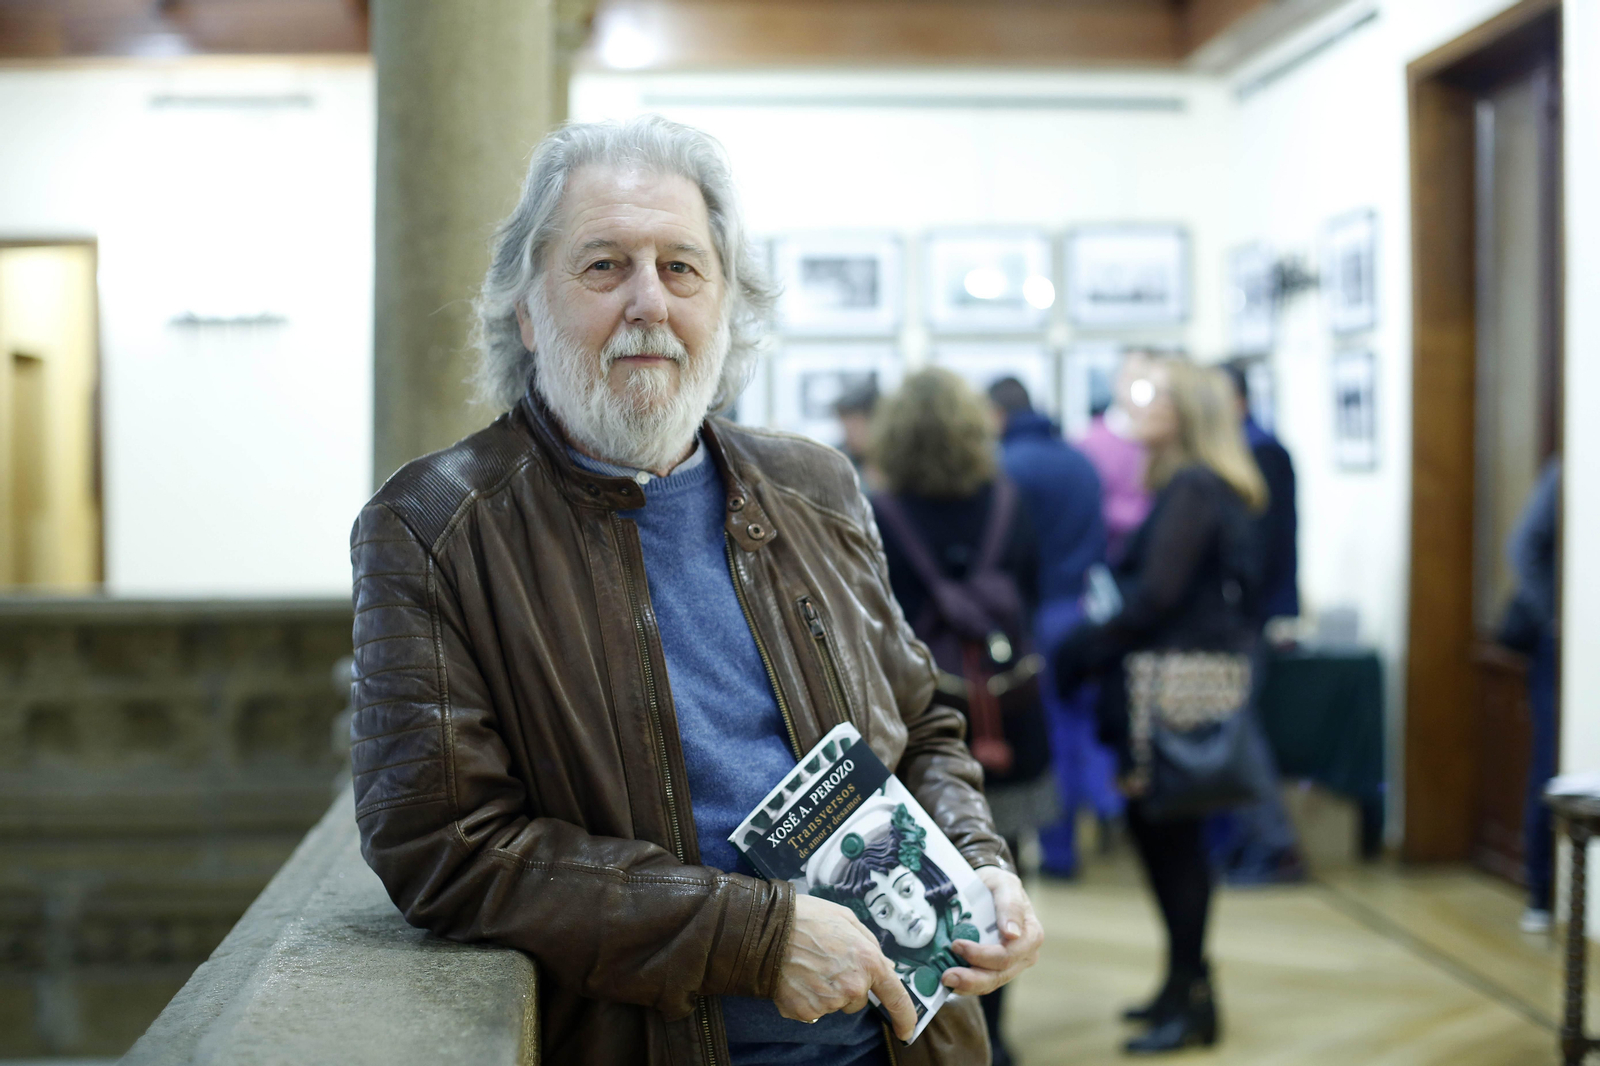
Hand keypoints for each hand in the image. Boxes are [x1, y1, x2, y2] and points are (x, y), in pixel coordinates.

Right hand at [773, 894, 918, 1041]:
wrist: (766, 929)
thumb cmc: (805, 918)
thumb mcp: (846, 919)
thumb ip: (870, 944)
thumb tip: (886, 965)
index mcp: (868, 961)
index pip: (896, 997)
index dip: (905, 1016)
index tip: (906, 1029)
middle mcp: (853, 986)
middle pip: (858, 999)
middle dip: (847, 984)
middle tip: (825, 960)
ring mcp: (830, 1002)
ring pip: (835, 1003)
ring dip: (825, 990)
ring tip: (807, 965)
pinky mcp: (807, 1011)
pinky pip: (813, 1009)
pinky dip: (805, 996)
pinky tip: (796, 977)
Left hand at [941, 866, 1042, 994]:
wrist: (985, 887)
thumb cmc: (997, 885)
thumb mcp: (1005, 884)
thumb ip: (1010, 905)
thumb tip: (1012, 934)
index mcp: (1031, 935)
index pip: (1008, 954)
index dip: (983, 955)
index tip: (957, 945)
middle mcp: (1023, 954)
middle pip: (999, 974)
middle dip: (972, 978)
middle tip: (948, 975)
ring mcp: (1009, 965)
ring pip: (990, 983)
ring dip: (967, 985)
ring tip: (945, 980)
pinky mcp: (993, 969)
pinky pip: (981, 983)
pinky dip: (965, 985)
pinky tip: (949, 982)